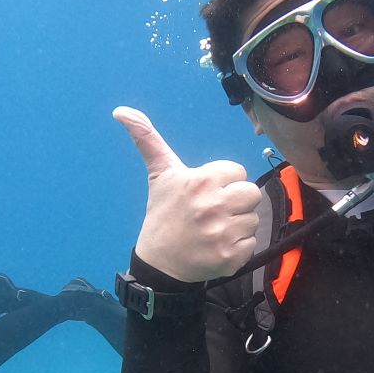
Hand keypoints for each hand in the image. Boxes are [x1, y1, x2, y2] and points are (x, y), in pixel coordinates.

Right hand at [113, 106, 263, 281]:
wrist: (159, 262)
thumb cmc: (163, 214)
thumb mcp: (159, 175)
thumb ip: (147, 139)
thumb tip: (120, 110)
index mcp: (201, 181)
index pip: (238, 171)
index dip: (224, 182)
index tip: (206, 194)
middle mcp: (213, 205)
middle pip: (251, 193)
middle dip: (235, 201)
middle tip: (213, 211)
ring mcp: (223, 233)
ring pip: (252, 218)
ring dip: (237, 225)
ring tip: (214, 229)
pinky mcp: (231, 256)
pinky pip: (251, 243)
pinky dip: (238, 247)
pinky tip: (217, 246)